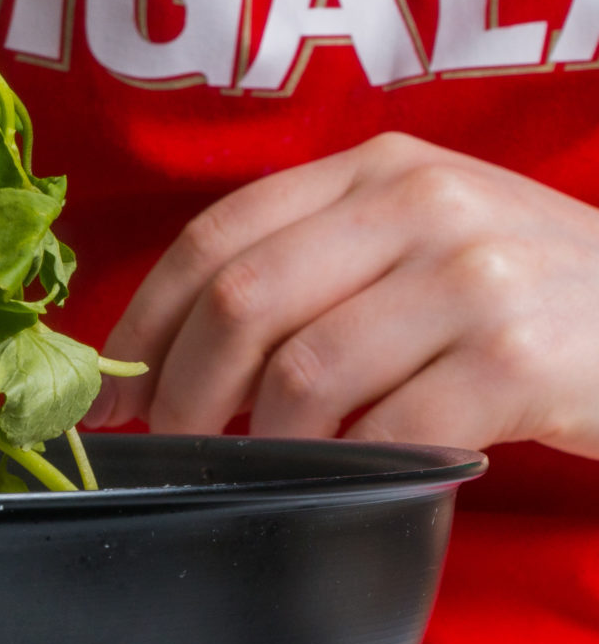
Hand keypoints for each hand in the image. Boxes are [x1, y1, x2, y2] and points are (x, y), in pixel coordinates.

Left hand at [89, 132, 598, 458]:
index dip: (146, 316)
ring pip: (303, 372)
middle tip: (169, 443)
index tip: (113, 383)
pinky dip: (350, 465)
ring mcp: (471, 277)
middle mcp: (418, 204)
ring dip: (262, 438)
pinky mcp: (517, 358)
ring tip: (263, 461)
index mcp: (375, 169)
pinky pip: (388, 429)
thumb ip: (318, 261)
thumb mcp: (426, 237)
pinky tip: (351, 474)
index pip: (216, 234)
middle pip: (241, 301)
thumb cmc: (530, 292)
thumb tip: (174, 349)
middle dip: (182, 388)